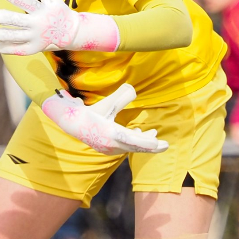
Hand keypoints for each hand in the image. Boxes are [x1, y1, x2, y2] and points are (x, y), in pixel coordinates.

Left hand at [0, 0, 119, 55]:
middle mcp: (42, 22)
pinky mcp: (35, 48)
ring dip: (2, 35)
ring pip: (16, 37)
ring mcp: (38, 37)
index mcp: (47, 7)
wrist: (72, 33)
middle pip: (21, 20)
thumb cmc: (57, 11)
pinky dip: (7, 47)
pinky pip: (18, 50)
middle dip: (5, 18)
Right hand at [41, 84, 166, 155]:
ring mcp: (110, 149)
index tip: (160, 143)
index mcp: (112, 134)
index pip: (134, 142)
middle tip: (165, 145)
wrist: (73, 124)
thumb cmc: (90, 113)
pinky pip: (125, 147)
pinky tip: (137, 133)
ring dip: (143, 141)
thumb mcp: (106, 104)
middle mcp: (112, 145)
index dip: (148, 143)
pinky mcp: (108, 149)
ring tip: (153, 134)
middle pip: (136, 147)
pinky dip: (133, 141)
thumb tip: (133, 89)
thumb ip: (121, 96)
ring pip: (131, 147)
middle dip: (151, 145)